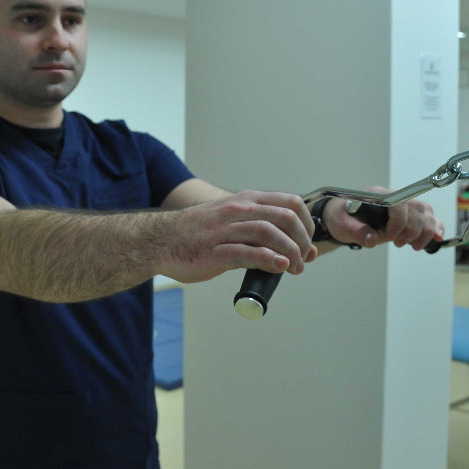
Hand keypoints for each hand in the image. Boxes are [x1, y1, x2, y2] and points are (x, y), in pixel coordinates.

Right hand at [155, 190, 317, 283]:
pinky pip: (247, 252)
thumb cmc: (200, 234)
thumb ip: (263, 234)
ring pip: (269, 233)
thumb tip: (299, 251)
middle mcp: (238, 210)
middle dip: (302, 240)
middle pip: (285, 217)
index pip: (290, 203)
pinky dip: (269, 259)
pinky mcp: (214, 251)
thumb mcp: (233, 222)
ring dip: (290, 252)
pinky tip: (279, 267)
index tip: (308, 243)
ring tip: (295, 268)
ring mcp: (225, 230)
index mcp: (246, 201)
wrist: (160, 240)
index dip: (307, 223)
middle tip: (303, 259)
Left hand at [322, 186, 443, 250]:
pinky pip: (429, 217)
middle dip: (412, 230)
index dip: (399, 222)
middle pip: (417, 207)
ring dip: (426, 231)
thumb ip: (357, 232)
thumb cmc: (342, 218)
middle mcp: (394, 196)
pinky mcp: (409, 214)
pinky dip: (436, 227)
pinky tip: (437, 238)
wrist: (342, 216)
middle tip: (399, 244)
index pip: (399, 202)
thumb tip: (372, 240)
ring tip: (414, 246)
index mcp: (378, 195)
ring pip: (426, 212)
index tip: (389, 237)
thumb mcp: (343, 226)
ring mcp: (404, 204)